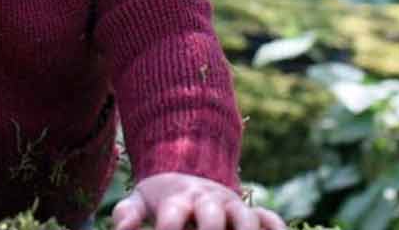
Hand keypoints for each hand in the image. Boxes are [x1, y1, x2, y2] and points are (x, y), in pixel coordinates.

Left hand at [112, 173, 285, 229]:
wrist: (188, 175)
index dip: (168, 229)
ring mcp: (233, 206)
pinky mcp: (252, 213)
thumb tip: (121, 229)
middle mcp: (208, 200)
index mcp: (179, 198)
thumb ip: (127, 215)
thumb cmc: (161, 199)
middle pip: (212, 215)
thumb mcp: (139, 201)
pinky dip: (277, 228)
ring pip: (247, 218)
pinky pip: (271, 219)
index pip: (173, 214)